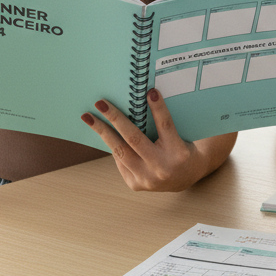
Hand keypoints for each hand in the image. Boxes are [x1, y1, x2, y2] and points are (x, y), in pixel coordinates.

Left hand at [81, 89, 222, 190]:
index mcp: (178, 153)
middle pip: (134, 139)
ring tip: (89, 118)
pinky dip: (112, 145)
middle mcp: (162, 167)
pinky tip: (104, 133)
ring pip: (120, 151)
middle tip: (101, 103)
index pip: (166, 126)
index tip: (149, 91)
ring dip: (103, 132)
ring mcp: (147, 178)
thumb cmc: (182, 150)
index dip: (158, 108)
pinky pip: (120, 161)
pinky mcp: (135, 184)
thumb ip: (163, 125)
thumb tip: (138, 104)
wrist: (186, 177)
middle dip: (115, 118)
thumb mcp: (180, 136)